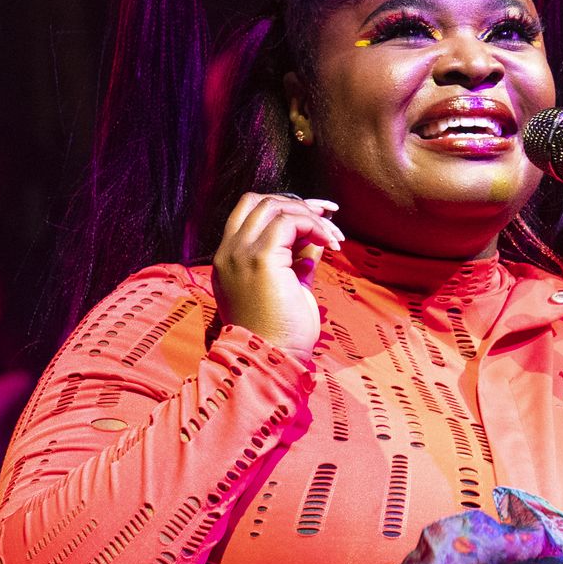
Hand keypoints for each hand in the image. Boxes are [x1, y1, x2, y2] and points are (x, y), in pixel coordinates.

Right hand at [210, 192, 342, 357]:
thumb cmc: (282, 334)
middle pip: (259, 202)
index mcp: (229, 260)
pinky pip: (288, 222)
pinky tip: (330, 243)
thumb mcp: (292, 286)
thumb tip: (318, 233)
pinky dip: (313, 225)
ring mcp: (239, 254)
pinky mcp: (259, 259)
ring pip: (273, 207)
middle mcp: (228, 253)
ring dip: (309, 215)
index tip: (318, 215)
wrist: (271, 361)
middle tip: (329, 217)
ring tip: (333, 237)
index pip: (251, 214)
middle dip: (298, 204)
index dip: (285, 208)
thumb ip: (299, 258)